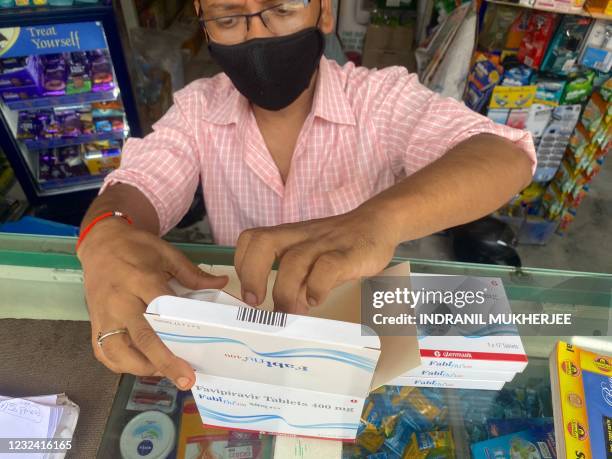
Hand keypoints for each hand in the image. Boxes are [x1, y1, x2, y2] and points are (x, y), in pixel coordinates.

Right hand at [78, 219, 227, 388]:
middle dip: (164, 362)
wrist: (101, 243)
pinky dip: (121, 365)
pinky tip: (141, 366)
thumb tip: (221, 283)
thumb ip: (192, 273)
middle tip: (185, 379)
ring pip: (118, 351)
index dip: (180, 331)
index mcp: (140, 279)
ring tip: (164, 372)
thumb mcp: (166, 253)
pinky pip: (103, 352)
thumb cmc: (136, 248)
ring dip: (142, 368)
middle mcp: (119, 301)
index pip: (162, 310)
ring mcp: (104, 315)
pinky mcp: (94, 323)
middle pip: (142, 337)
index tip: (196, 348)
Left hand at [235, 207, 398, 313]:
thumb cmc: (339, 245)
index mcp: (288, 235)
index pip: (251, 239)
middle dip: (252, 275)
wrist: (377, 224)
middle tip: (255, 302)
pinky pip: (327, 268)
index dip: (242, 264)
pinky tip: (317, 300)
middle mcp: (301, 236)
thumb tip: (286, 310)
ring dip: (285, 291)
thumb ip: (297, 282)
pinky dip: (317, 287)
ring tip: (288, 311)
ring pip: (294, 261)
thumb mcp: (312, 260)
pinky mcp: (347, 254)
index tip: (248, 291)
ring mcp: (324, 243)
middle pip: (263, 242)